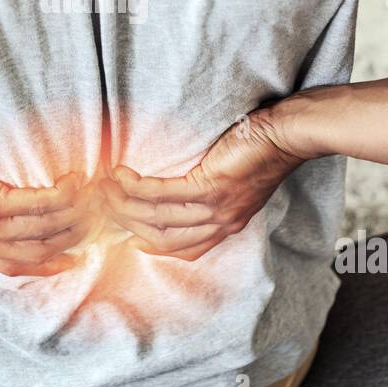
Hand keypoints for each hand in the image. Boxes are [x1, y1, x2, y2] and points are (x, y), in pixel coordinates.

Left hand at [0, 127, 88, 276]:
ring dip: (71, 215)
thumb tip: (5, 203)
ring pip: (41, 229)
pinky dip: (59, 196)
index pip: (16, 265)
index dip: (48, 266)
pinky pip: (34, 204)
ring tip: (91, 197)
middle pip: (37, 251)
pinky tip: (73, 183)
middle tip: (95, 221)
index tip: (72, 259)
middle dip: (70, 238)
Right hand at [99, 108, 306, 260]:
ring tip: (104, 186)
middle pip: (160, 235)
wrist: (284, 136)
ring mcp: (214, 208)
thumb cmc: (259, 149)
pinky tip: (120, 175)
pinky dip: (136, 185)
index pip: (182, 249)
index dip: (151, 245)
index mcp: (225, 226)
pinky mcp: (209, 187)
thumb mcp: (235, 182)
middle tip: (103, 203)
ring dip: (124, 201)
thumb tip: (178, 189)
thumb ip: (210, 194)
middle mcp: (218, 224)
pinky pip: (161, 193)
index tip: (128, 236)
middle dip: (127, 220)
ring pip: (156, 216)